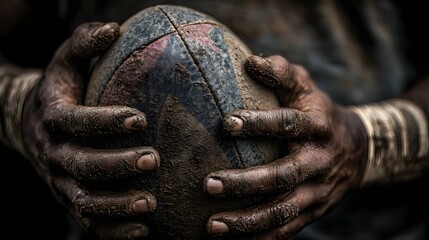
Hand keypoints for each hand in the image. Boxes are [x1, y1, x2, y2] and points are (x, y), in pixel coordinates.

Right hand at [21, 22, 158, 238]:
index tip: (141, 118)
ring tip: (151, 204)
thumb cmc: (60, 90)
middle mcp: (54, 153)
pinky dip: (113, 231)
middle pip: (82, 165)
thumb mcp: (66, 61)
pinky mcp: (69, 199)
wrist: (30, 124)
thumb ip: (84, 43)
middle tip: (154, 159)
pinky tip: (143, 232)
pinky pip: (89, 222)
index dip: (105, 121)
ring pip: (84, 201)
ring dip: (116, 206)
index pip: (76, 122)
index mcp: (54, 118)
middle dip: (117, 165)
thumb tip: (114, 28)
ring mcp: (60, 181)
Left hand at [204, 55, 367, 238]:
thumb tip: (250, 61)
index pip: (288, 125)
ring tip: (211, 225)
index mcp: (317, 126)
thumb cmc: (318, 111)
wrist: (358, 149)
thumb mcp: (305, 86)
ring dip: (248, 220)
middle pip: (283, 176)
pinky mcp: (315, 211)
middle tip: (208, 184)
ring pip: (284, 210)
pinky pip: (288, 229)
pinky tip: (231, 239)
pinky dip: (261, 237)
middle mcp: (319, 161)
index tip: (226, 123)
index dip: (259, 124)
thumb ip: (282, 72)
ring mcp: (318, 191)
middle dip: (245, 183)